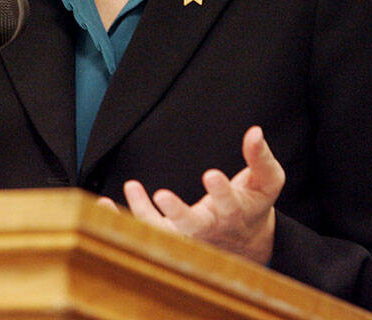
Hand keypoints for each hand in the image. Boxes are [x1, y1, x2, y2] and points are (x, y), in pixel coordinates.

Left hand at [98, 126, 283, 264]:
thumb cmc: (253, 202)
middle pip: (194, 226)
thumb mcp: (266, 181)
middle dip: (179, 213)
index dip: (221, 191)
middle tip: (163, 195)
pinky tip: (105, 202)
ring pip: (163, 232)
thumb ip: (260, 158)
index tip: (211, 174)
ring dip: (144, 213)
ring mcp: (186, 235)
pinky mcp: (167, 235)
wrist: (244, 239)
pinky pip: (142, 229)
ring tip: (131, 186)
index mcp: (235, 213)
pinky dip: (123, 217)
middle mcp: (209, 229)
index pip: (230, 204)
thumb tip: (255, 132)